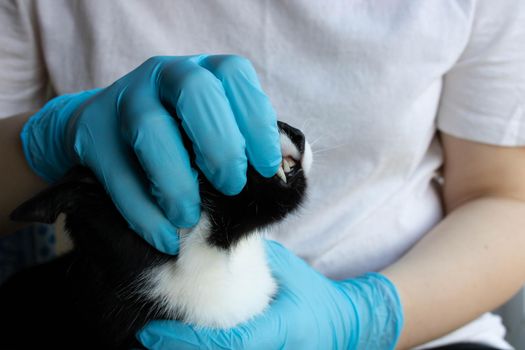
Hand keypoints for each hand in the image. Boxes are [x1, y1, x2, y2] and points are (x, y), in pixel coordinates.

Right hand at [20, 55, 281, 253]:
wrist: (115, 141)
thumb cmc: (185, 145)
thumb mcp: (223, 139)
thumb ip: (256, 152)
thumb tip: (296, 168)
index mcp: (206, 72)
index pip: (234, 75)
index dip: (256, 119)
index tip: (267, 167)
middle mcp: (166, 75)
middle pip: (194, 91)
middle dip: (219, 144)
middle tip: (232, 187)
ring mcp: (124, 98)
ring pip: (149, 129)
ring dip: (176, 181)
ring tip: (189, 218)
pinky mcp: (91, 132)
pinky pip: (116, 171)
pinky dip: (142, 211)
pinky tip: (164, 237)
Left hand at [137, 240, 403, 349]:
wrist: (346, 328)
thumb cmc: (316, 298)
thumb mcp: (288, 271)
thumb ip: (252, 260)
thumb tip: (207, 242)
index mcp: (281, 332)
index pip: (227, 344)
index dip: (185, 342)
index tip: (152, 332)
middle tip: (142, 341)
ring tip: (154, 344)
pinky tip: (179, 347)